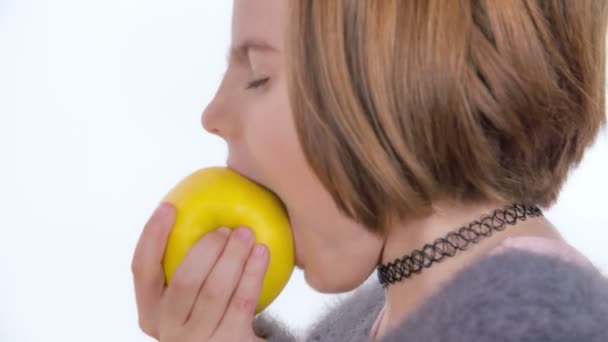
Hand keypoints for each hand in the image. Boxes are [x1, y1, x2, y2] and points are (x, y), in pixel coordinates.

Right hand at [131, 202, 268, 341]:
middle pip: (184, 280)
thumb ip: (189, 266)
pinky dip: (253, 272)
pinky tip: (262, 252)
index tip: (169, 207)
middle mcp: (169, 330)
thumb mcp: (192, 298)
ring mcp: (199, 341)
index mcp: (151, 313)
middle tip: (226, 227)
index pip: (142, 270)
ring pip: (216, 290)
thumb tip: (193, 205)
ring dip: (234, 255)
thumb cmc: (214, 312)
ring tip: (248, 233)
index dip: (152, 236)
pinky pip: (242, 301)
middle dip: (207, 247)